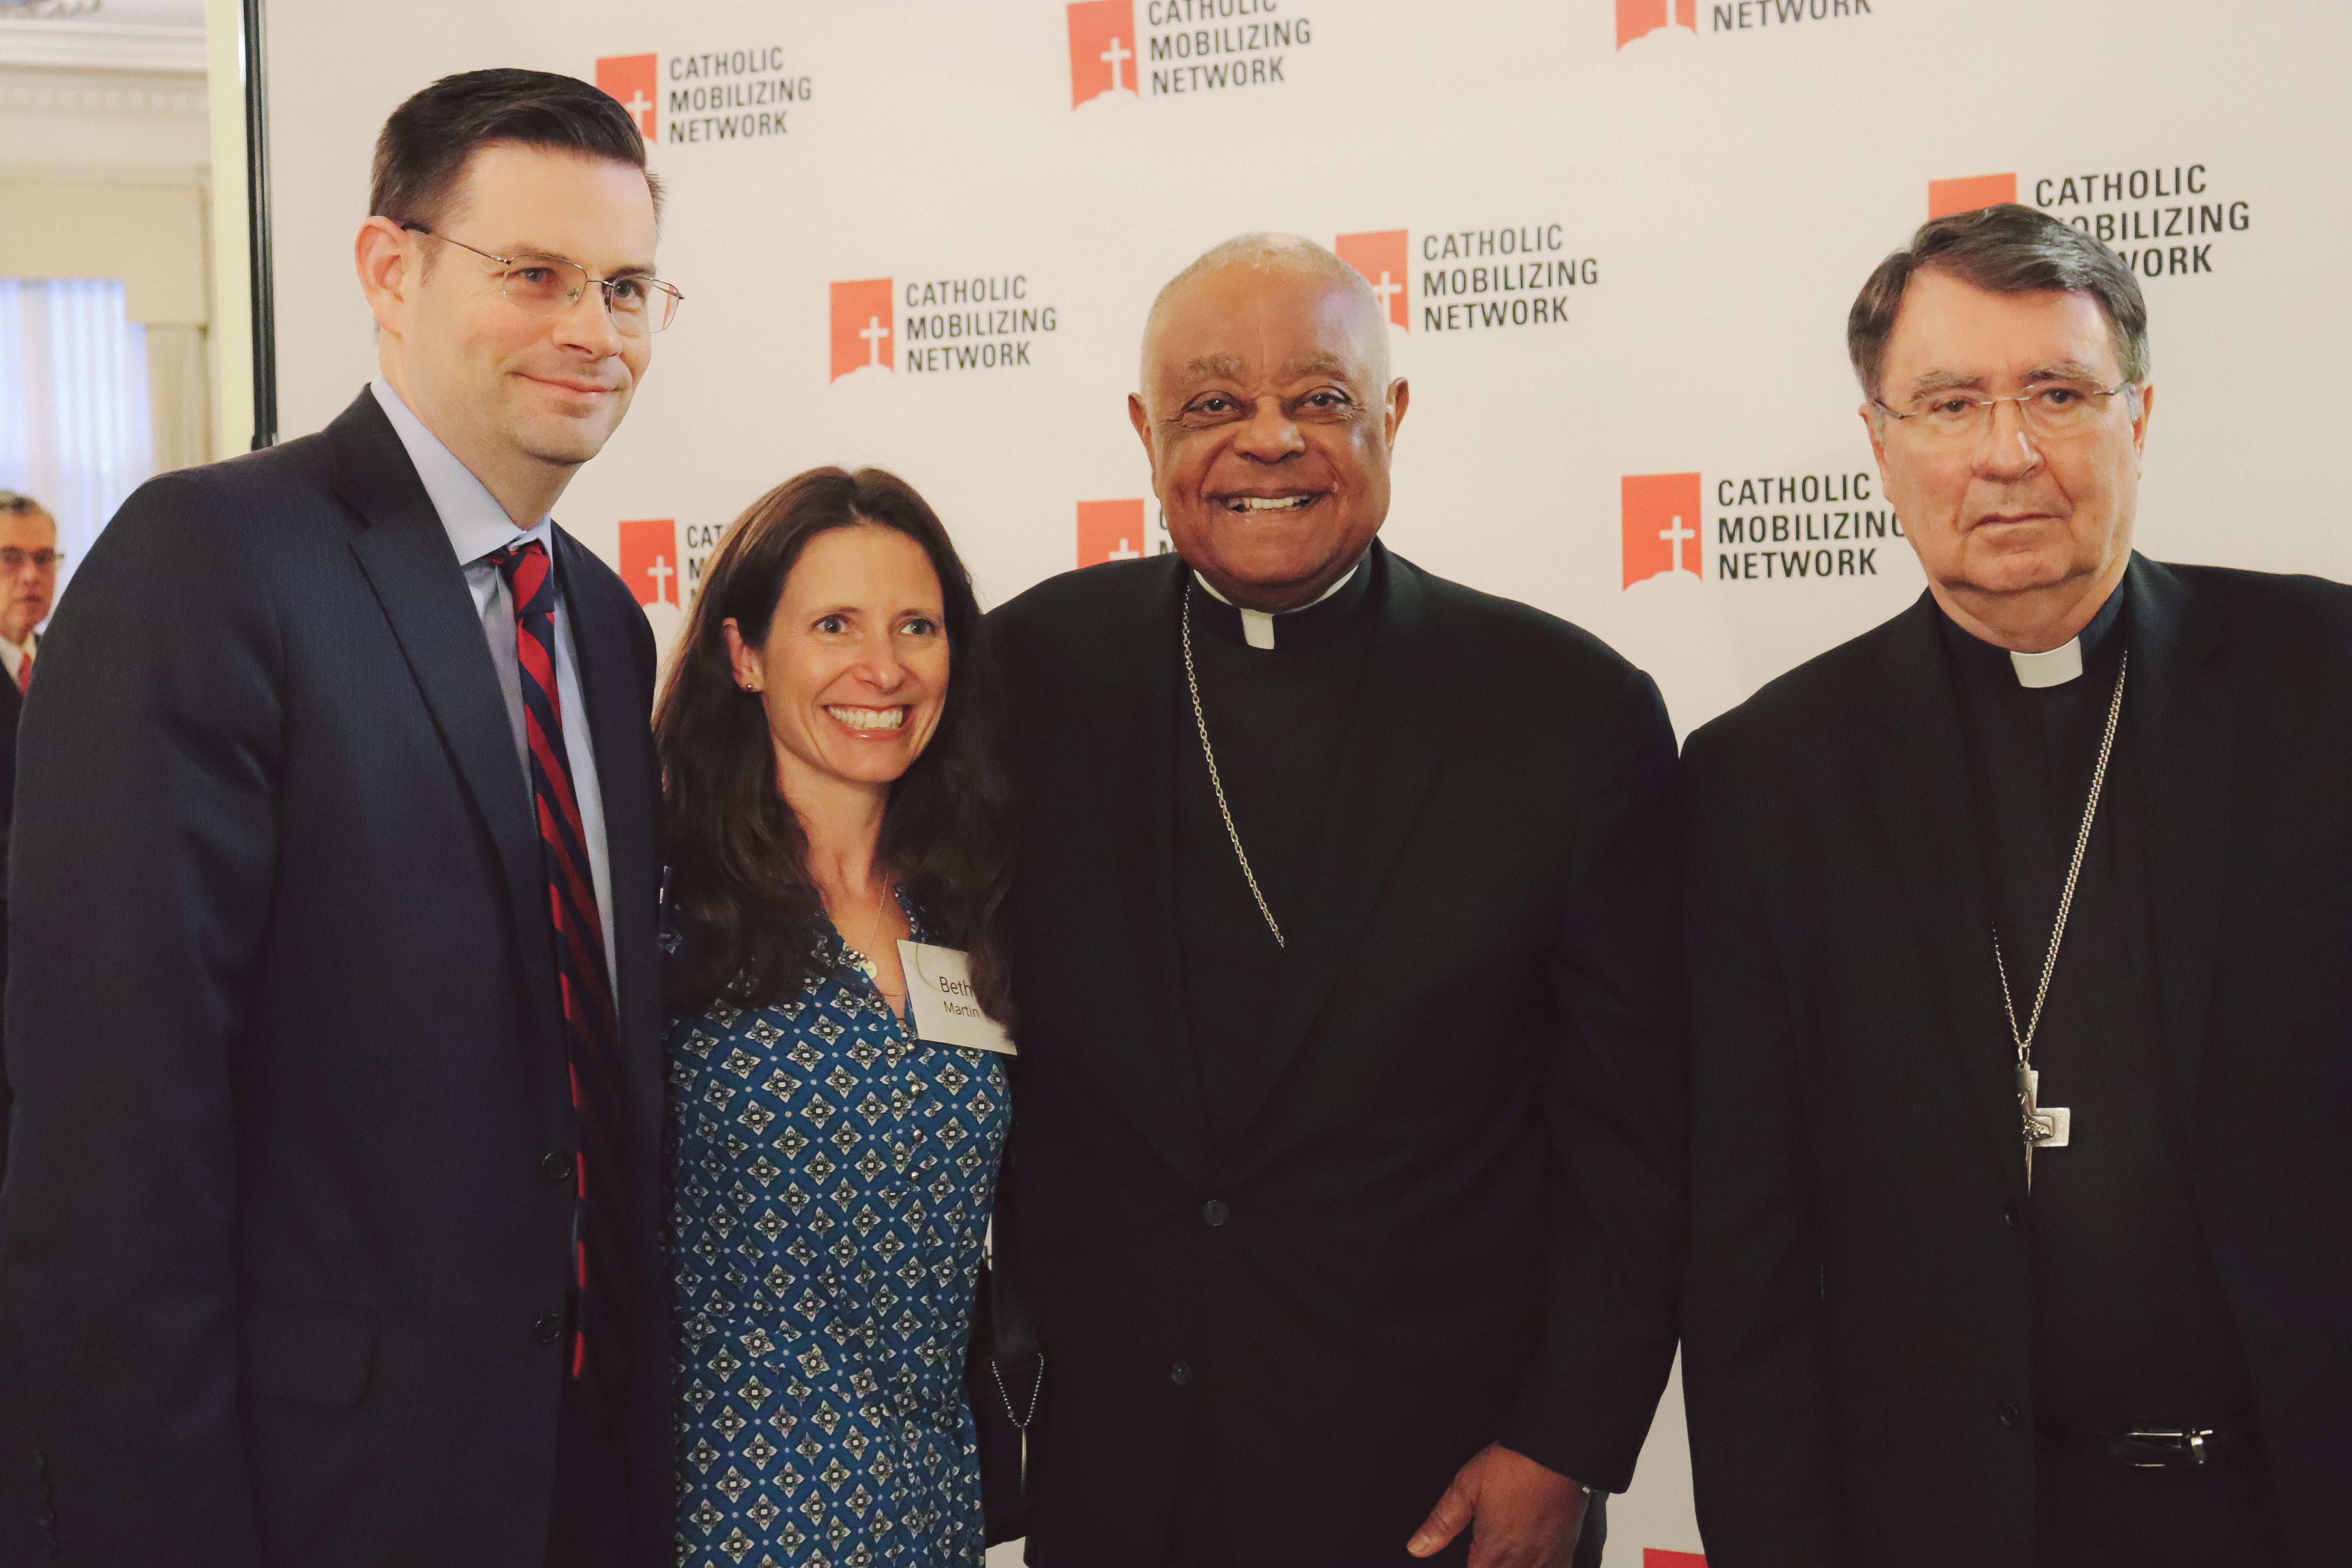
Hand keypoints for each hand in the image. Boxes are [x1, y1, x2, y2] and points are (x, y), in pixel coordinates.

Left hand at [1406, 1442, 1588, 1567]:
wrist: (1554, 1452)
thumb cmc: (1512, 1466)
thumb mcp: (1465, 1488)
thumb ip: (1441, 1522)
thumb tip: (1417, 1547)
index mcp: (1492, 1551)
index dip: (1471, 1567)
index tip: (1472, 1557)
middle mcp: (1519, 1561)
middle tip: (1487, 1554)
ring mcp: (1546, 1558)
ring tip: (1505, 1557)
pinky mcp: (1566, 1550)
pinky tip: (1533, 1562)